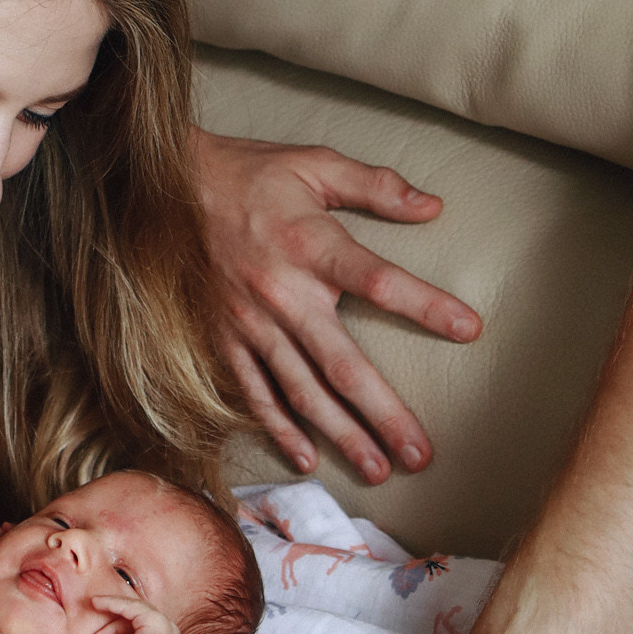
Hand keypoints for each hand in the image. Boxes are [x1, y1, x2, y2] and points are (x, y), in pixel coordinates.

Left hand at [90, 591, 182, 633]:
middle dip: (115, 623)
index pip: (142, 631)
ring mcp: (163, 625)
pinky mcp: (154, 620)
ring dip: (113, 606)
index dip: (120, 632)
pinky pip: (130, 606)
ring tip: (94, 606)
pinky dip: (113, 603)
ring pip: (135, 609)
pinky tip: (97, 603)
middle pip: (138, 619)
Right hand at [193, 130, 480, 482]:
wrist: (164, 187)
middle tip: (421, 454)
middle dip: (384, 414)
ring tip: (378, 469)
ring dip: (341, 434)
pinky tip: (306, 458)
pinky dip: (279, 427)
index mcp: (312, 245)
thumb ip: (375, 186)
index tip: (469, 329)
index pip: (380, 281)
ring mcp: (251, 323)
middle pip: (343, 365)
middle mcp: (283, 294)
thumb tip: (432, 205)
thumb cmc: (248, 174)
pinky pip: (254, 392)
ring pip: (301, 391)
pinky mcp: (223, 339)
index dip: (426, 305)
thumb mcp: (314, 164)